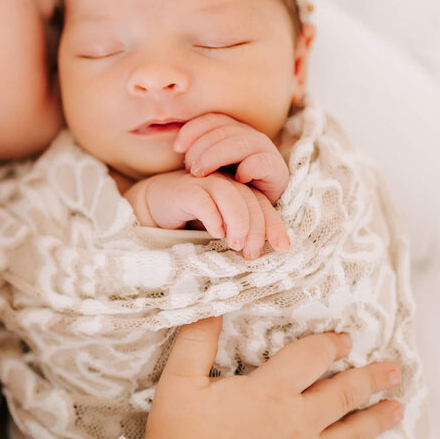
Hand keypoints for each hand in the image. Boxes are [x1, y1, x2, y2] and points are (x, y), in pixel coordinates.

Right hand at [124, 171, 288, 258]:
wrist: (156, 205)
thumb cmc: (193, 218)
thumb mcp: (222, 227)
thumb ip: (240, 233)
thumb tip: (262, 255)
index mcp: (238, 190)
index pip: (263, 205)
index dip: (274, 225)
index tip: (283, 247)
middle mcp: (225, 183)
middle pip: (251, 200)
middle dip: (256, 229)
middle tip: (251, 253)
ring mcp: (205, 183)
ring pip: (231, 196)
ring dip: (238, 223)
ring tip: (235, 245)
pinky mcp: (185, 190)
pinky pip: (203, 200)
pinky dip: (213, 217)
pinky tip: (215, 232)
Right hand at [142, 317, 402, 438]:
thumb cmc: (179, 437)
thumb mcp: (179, 381)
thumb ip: (197, 340)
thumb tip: (212, 303)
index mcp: (270, 392)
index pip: (311, 358)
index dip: (330, 345)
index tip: (345, 339)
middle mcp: (296, 422)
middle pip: (343, 394)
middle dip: (370, 379)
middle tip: (392, 370)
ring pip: (351, 434)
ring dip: (376, 418)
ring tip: (396, 409)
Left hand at [174, 113, 289, 205]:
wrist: (253, 211)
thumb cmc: (225, 187)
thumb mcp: (209, 168)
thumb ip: (197, 154)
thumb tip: (176, 146)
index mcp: (233, 130)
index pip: (212, 120)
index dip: (193, 130)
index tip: (177, 148)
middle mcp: (249, 135)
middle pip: (223, 131)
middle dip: (201, 148)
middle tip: (190, 169)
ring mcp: (265, 150)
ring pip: (240, 142)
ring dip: (216, 156)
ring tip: (200, 173)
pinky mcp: (276, 169)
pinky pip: (262, 162)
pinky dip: (248, 168)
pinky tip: (236, 179)